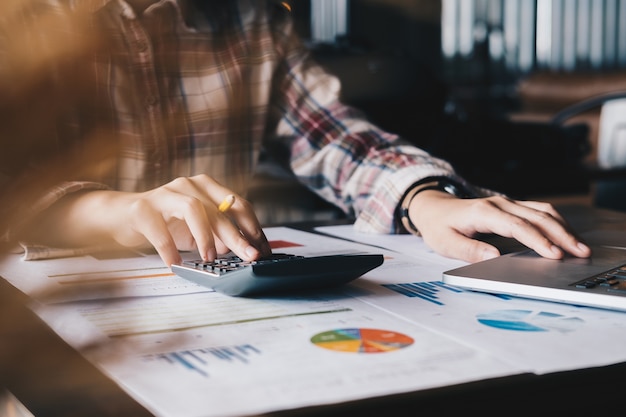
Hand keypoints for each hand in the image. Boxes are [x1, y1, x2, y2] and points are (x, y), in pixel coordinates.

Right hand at [34, 175, 272, 266]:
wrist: (121, 216)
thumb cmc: (165, 223)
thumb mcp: (196, 231)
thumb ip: (219, 237)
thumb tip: (242, 250)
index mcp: (206, 188)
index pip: (238, 204)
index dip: (253, 227)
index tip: (262, 249)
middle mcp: (188, 185)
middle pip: (220, 209)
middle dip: (238, 235)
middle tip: (250, 257)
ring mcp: (165, 194)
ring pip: (193, 208)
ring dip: (206, 236)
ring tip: (210, 258)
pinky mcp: (143, 208)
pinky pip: (159, 229)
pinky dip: (169, 249)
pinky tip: (176, 264)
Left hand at [408, 190, 591, 262]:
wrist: (435, 208)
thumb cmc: (440, 227)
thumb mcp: (445, 242)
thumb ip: (468, 250)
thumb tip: (493, 256)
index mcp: (483, 212)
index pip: (516, 226)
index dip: (537, 240)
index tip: (554, 254)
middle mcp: (499, 203)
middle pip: (537, 216)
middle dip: (561, 234)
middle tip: (580, 252)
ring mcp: (507, 202)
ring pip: (543, 211)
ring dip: (563, 227)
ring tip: (580, 246)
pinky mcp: (512, 206)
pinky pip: (539, 211)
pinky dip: (557, 222)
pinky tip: (567, 235)